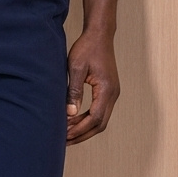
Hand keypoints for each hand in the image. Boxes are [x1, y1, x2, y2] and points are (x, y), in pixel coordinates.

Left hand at [65, 29, 119, 143]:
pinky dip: (87, 120)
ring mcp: (112, 93)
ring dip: (85, 129)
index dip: (79, 128)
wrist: (99, 35)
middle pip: (100, 124)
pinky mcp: (108, 92)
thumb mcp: (76, 67)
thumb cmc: (87, 48)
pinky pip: (100, 112)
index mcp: (106, 89)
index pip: (94, 118)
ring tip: (67, 135)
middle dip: (82, 134)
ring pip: (101, 120)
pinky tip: (74, 121)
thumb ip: (74, 91)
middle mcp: (113, 94)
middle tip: (64, 141)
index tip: (64, 134)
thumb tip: (70, 114)